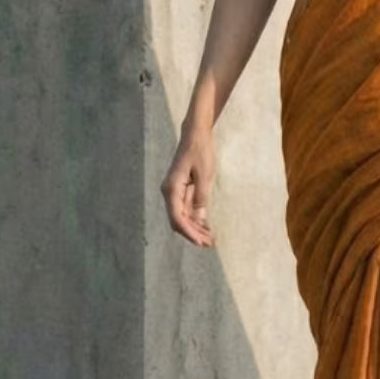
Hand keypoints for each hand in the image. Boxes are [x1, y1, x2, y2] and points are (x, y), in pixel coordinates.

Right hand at [160, 127, 215, 247]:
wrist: (195, 135)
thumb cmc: (200, 151)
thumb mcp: (205, 175)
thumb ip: (201, 198)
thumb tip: (199, 220)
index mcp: (172, 189)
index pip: (177, 218)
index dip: (189, 232)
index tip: (201, 242)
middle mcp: (169, 192)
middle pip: (178, 220)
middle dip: (193, 233)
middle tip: (210, 243)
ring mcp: (174, 192)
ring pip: (182, 216)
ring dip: (195, 228)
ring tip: (210, 238)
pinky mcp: (180, 190)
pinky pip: (185, 209)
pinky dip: (195, 218)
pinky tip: (206, 226)